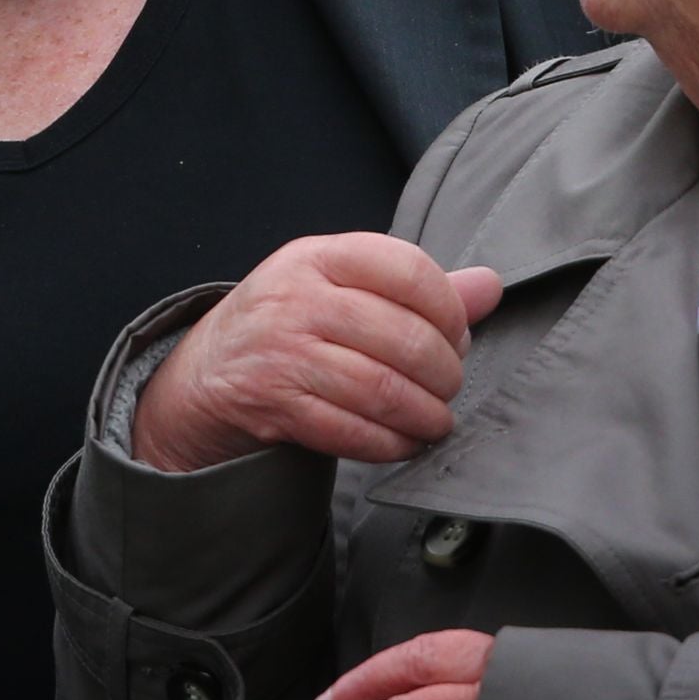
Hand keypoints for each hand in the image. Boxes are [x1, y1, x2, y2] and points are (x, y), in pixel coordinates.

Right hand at [130, 235, 503, 472]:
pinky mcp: (271, 404)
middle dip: (444, 373)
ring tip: (436, 421)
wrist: (206, 375)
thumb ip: (418, 289)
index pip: (407, 268)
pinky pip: (350, 430)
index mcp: (318, 255)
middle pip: (402, 337)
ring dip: (424, 416)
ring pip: (381, 389)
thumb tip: (492, 285)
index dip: (449, 309)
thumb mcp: (341, 288)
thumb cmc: (290, 325)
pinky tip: (403, 443)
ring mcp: (280, 351)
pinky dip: (389, 444)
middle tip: (449, 388)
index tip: (458, 336)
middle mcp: (296, 297)